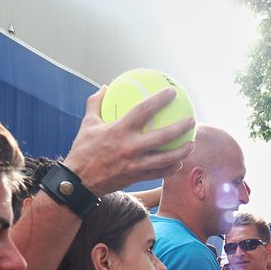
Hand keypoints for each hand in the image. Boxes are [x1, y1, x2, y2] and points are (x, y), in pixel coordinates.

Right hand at [62, 88, 194, 195]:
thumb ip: (96, 103)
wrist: (79, 182)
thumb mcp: (87, 124)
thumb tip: (105, 87)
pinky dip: (171, 168)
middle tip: (192, 120)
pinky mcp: (136, 177)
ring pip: (166, 159)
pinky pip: (159, 173)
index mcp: (119, 130)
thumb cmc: (83, 150)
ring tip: (192, 144)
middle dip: (181, 127)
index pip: (144, 110)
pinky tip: (178, 163)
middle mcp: (130, 147)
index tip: (172, 92)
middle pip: (163, 136)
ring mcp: (135, 164)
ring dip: (182, 151)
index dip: (160, 99)